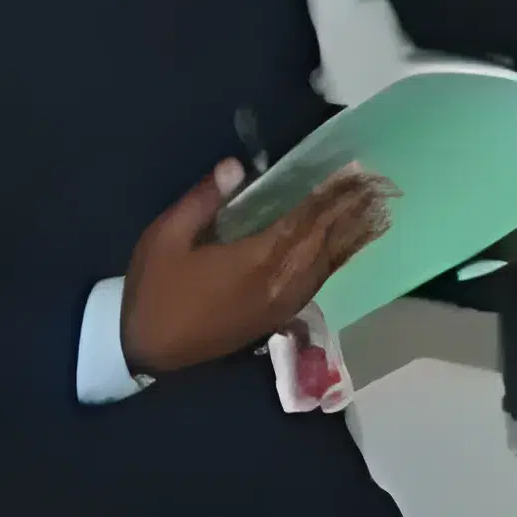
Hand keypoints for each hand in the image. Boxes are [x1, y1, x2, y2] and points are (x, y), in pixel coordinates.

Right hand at [122, 158, 380, 379]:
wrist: (146, 351)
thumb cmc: (155, 291)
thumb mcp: (165, 237)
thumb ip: (204, 200)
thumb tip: (237, 166)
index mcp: (258, 259)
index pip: (306, 219)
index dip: (331, 195)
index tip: (354, 172)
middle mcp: (282, 282)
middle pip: (325, 240)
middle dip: (347, 211)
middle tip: (371, 185)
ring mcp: (283, 303)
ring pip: (326, 264)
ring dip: (346, 235)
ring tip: (366, 209)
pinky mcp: (277, 318)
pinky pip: (316, 282)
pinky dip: (333, 260)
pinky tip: (338, 247)